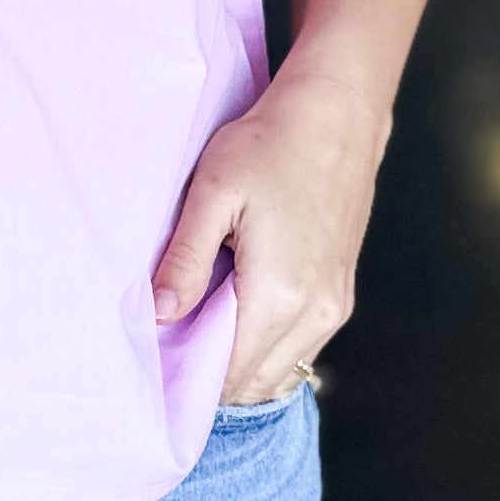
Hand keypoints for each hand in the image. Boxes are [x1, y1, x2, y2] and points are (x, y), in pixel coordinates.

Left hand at [151, 64, 390, 400]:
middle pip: (254, 384)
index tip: (158, 367)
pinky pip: (301, 346)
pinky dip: (268, 347)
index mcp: (280, 295)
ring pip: (280, 371)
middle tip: (173, 347)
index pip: (228, 375)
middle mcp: (316, 313)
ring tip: (203, 327)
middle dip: (212, 378)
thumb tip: (159, 313)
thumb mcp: (213, 194)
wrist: (336, 117)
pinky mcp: (341, 293)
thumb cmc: (271, 145)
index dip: (190, 380)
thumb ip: (186, 259)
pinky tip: (239, 314)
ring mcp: (334, 306)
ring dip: (241, 365)